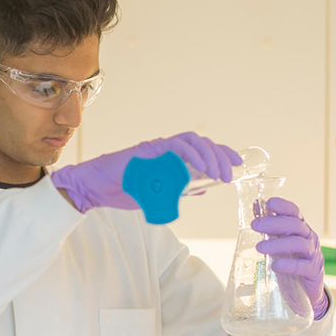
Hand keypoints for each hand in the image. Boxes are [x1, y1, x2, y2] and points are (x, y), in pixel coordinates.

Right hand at [50, 132, 241, 212]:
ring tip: (220, 174)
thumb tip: (202, 188)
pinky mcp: (149, 150)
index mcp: (171, 157)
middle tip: (231, 175)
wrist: (97, 188)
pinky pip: (175, 147)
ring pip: (192, 141)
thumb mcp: (159, 193)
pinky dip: (192, 156)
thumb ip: (178, 188)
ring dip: (210, 156)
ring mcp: (158, 148)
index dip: (223, 154)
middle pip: (202, 143)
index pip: (203, 149)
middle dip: (221, 156)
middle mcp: (167, 148)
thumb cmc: (123, 189)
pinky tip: (202, 169)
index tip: (238, 164)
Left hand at [251, 198, 329, 319]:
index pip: (294, 212)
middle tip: (255, 225)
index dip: (283, 206)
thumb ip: (269, 225)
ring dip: (279, 244)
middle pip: (295, 226)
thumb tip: (256, 206)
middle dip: (274, 223)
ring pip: (299, 244)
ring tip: (260, 248)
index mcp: (300, 228)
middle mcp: (309, 238)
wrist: (306, 289)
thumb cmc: (290, 260)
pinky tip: (275, 266)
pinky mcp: (313, 272)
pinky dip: (289, 265)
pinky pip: (303, 267)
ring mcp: (313, 254)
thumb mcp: (279, 241)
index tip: (269, 203)